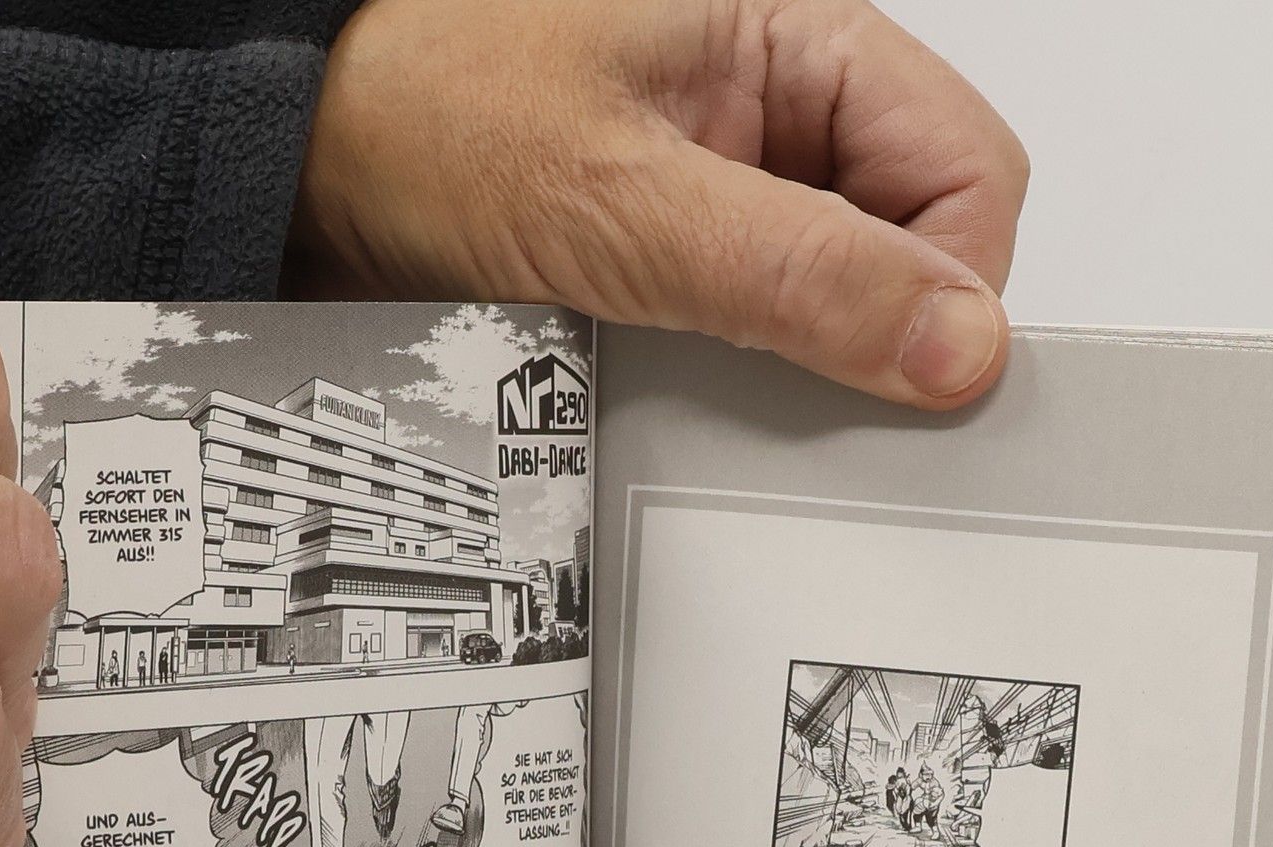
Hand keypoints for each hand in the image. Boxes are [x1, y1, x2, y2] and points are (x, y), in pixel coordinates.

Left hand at [293, 0, 1028, 407]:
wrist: (303, 160)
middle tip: (791, 383)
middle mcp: (783, 108)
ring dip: (800, 362)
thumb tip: (954, 343)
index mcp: (800, 38)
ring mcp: (736, 187)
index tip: (903, 377)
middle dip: (875, 330)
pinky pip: (763, 332)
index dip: (952, 287)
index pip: (969, 171)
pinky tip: (682, 380)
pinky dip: (741, 380)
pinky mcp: (685, 255)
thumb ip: (798, 273)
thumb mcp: (623, 201)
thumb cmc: (426, 111)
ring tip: (707, 368)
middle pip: (920, 242)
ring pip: (844, 298)